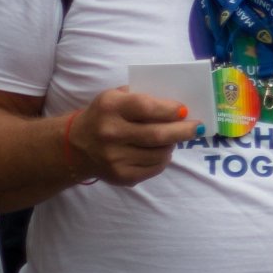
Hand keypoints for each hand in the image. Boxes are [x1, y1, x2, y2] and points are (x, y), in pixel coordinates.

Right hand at [72, 87, 201, 185]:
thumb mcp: (114, 97)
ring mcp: (115, 157)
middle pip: (158, 135)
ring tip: (172, 139)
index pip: (147, 107)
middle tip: (196, 128)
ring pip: (160, 153)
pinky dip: (163, 159)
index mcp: (110, 107)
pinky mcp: (121, 176)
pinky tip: (158, 152)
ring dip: (172, 145)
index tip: (184, 110)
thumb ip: (142, 97)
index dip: (170, 110)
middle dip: (183, 131)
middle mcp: (110, 133)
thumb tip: (178, 106)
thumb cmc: (104, 116)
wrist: (76, 146)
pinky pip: (155, 168)